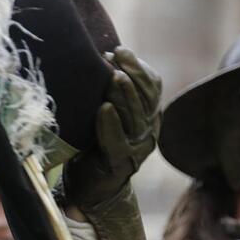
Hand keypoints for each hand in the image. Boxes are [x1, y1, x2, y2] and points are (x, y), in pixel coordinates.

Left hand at [62, 47, 161, 209]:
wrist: (87, 189)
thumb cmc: (91, 145)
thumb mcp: (104, 114)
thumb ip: (110, 91)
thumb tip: (101, 54)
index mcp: (148, 117)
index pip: (153, 87)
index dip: (139, 67)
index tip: (119, 50)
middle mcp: (148, 131)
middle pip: (147, 98)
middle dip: (132, 73)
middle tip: (114, 55)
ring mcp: (136, 149)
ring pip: (135, 117)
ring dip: (124, 94)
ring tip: (113, 75)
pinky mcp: (119, 163)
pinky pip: (118, 140)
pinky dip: (111, 124)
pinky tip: (104, 108)